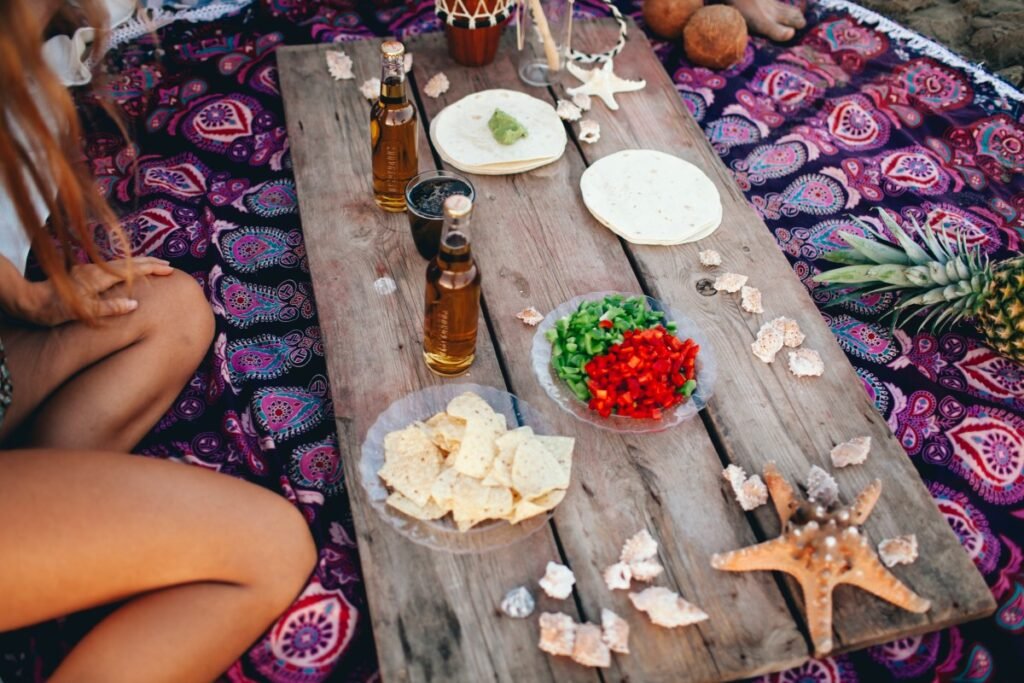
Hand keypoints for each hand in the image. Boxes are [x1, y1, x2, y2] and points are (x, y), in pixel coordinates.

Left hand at [18, 257, 174, 325]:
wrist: (30, 300)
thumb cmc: (56, 307)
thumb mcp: (85, 311)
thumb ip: (110, 308)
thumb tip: (134, 305)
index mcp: (100, 277)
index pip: (134, 270)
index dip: (153, 269)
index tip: (170, 269)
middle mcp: (96, 269)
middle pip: (130, 262)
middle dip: (150, 262)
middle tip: (168, 264)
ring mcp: (90, 270)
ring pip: (121, 263)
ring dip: (139, 263)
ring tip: (153, 265)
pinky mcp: (84, 273)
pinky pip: (113, 267)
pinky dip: (127, 267)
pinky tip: (127, 271)